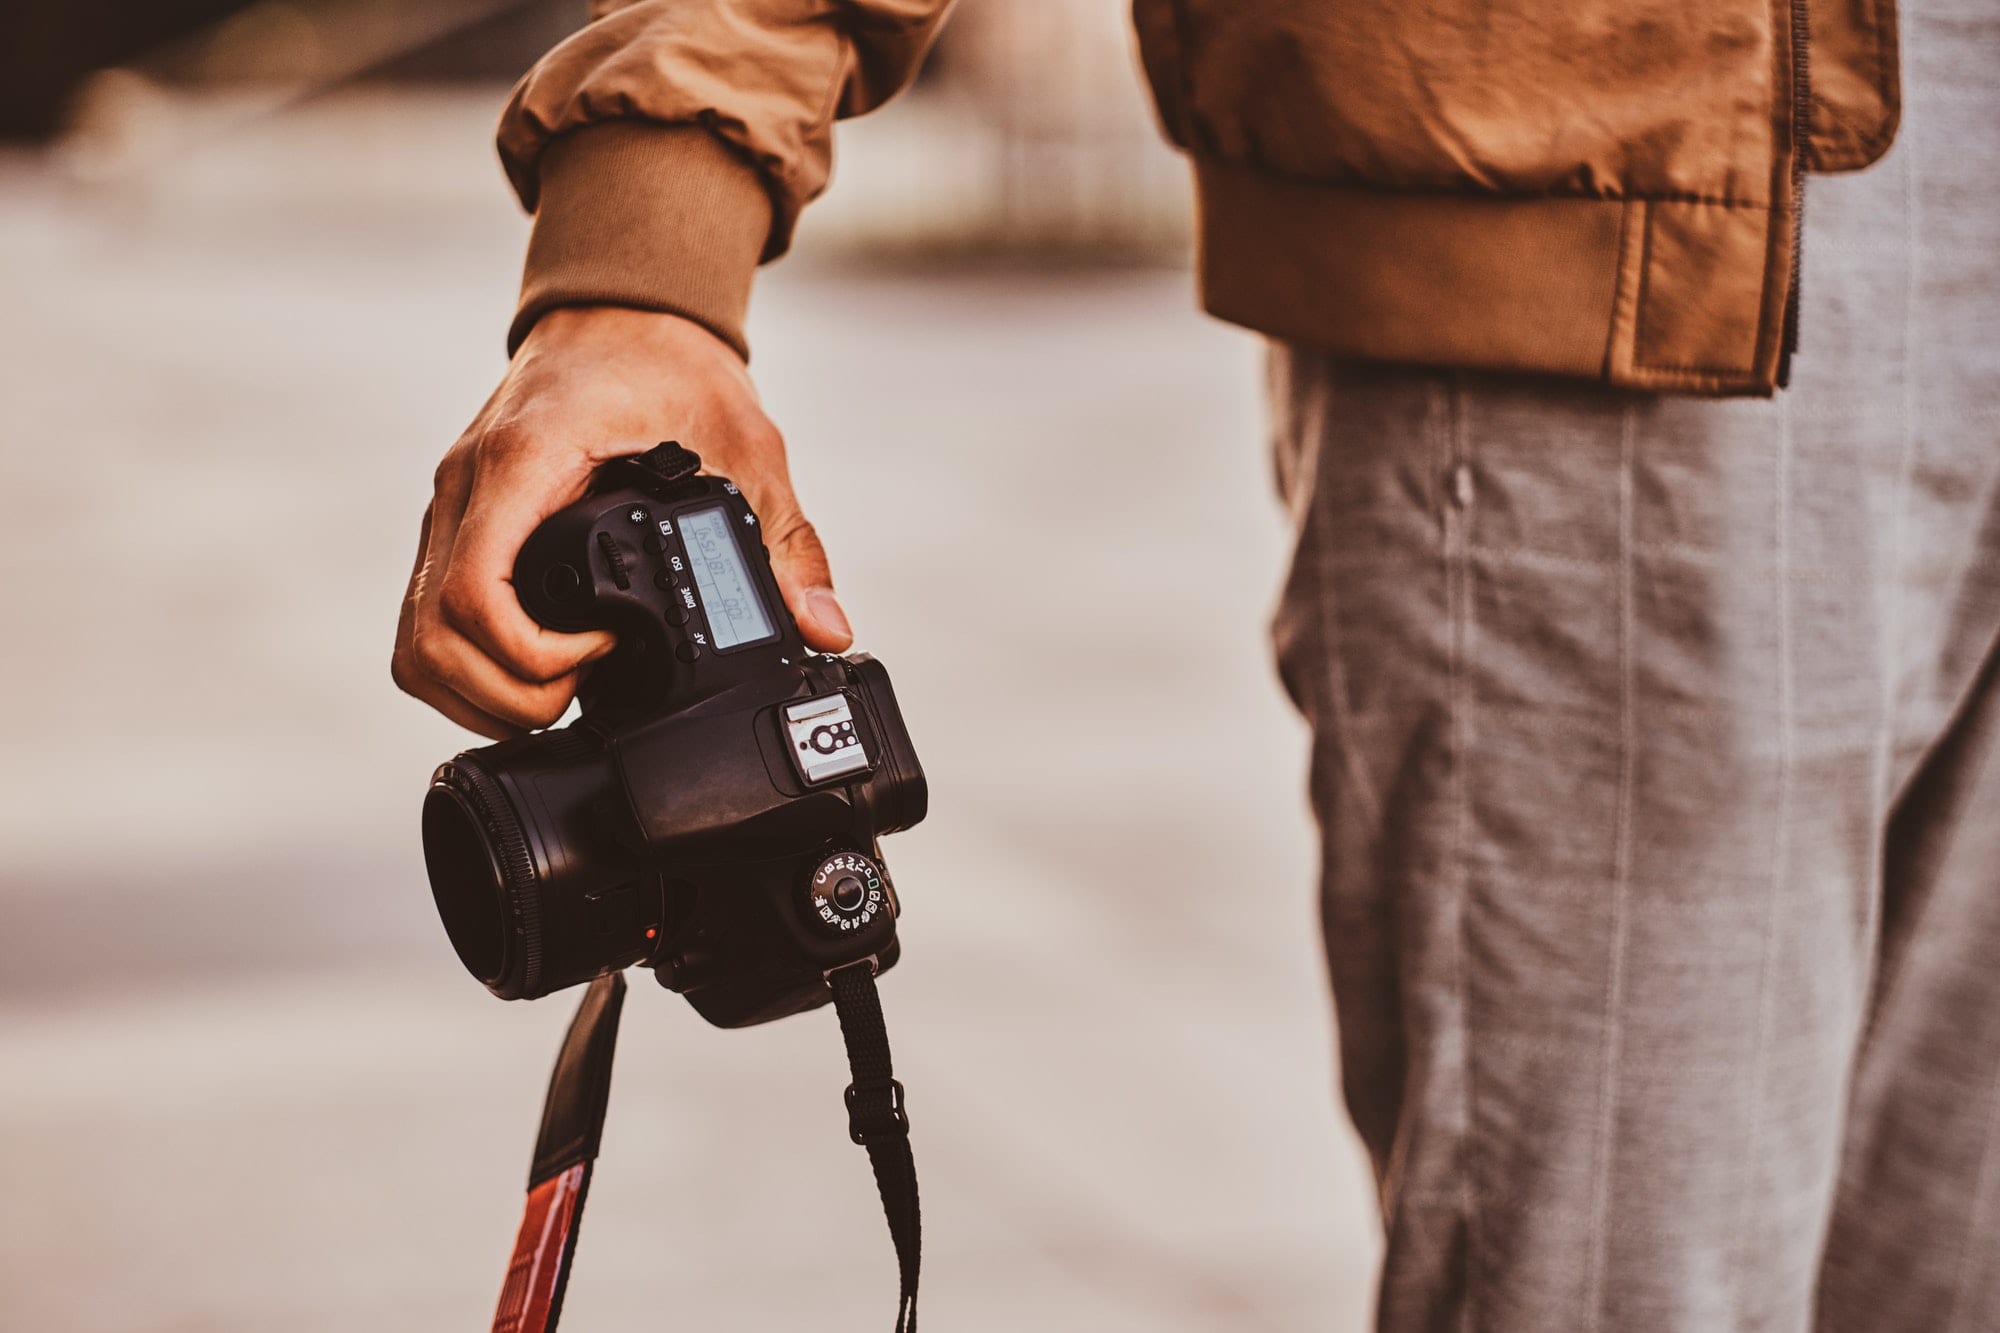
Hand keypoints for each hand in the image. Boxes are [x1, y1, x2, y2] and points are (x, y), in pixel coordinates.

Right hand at [392, 306, 852, 738]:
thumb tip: (824, 628)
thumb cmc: (670, 365)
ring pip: (416, 640)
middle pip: (432, 639)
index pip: (475, 594)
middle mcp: (468, 489)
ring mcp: (452, 508)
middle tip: (582, 692)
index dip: (534, 656)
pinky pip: (428, 617)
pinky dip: (469, 665)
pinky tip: (534, 671)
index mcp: (524, 464)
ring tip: (559, 692)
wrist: (624, 310)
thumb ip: (786, 544)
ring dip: (478, 692)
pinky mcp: (456, 524)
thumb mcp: (747, 450)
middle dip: (507, 696)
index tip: (605, 651)